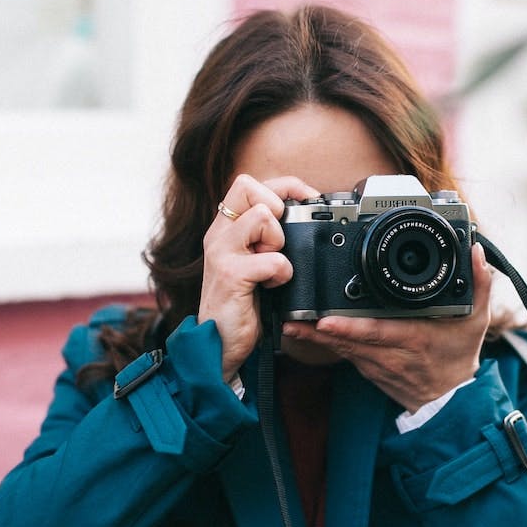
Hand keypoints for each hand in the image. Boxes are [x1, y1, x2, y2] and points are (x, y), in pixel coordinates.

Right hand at [198, 174, 319, 381]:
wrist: (218, 343)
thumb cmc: (242, 303)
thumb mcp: (252, 262)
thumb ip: (266, 238)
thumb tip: (304, 215)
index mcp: (226, 227)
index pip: (250, 183)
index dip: (284, 187)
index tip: (307, 202)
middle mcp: (219, 234)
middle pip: (248, 186)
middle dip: (276, 208)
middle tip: (278, 241)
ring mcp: (222, 252)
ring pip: (262, 216)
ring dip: (279, 242)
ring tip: (273, 266)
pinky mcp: (231, 275)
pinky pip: (272, 258)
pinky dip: (282, 273)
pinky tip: (273, 286)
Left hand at [283, 243, 493, 411]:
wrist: (451, 400)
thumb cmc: (459, 357)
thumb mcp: (476, 322)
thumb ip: (478, 285)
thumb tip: (477, 253)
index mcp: (415, 340)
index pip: (378, 333)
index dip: (350, 329)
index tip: (327, 321)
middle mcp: (391, 356)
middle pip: (350, 341)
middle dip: (319, 330)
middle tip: (292, 316)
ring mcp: (377, 365)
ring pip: (341, 349)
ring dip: (314, 337)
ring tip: (289, 321)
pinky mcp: (367, 369)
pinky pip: (343, 355)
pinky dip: (323, 343)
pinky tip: (303, 331)